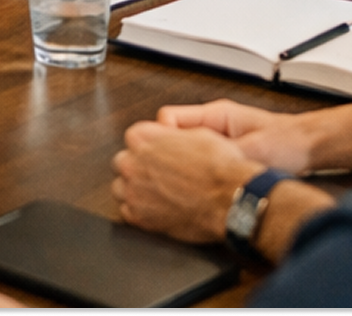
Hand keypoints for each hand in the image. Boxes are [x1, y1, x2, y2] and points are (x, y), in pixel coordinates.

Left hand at [110, 120, 262, 243]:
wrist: (230, 199)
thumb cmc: (219, 166)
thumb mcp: (197, 133)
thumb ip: (170, 135)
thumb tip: (166, 137)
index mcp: (142, 138)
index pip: (133, 138)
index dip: (149, 146)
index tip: (159, 154)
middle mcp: (132, 163)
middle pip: (124, 162)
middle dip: (138, 168)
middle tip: (160, 175)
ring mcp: (133, 192)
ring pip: (121, 188)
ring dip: (136, 190)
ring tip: (158, 194)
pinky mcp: (139, 217)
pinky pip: (128, 212)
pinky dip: (140, 211)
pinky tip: (158, 210)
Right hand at [156, 100, 315, 174]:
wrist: (310, 147)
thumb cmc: (287, 142)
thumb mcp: (253, 149)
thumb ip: (224, 153)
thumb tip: (197, 164)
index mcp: (215, 115)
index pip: (168, 118)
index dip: (163, 137)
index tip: (164, 156)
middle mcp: (212, 125)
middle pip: (171, 134)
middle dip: (168, 153)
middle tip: (170, 174)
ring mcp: (216, 140)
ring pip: (182, 149)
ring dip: (183, 164)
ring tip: (187, 182)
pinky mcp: (223, 156)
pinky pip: (198, 161)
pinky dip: (196, 173)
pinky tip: (202, 188)